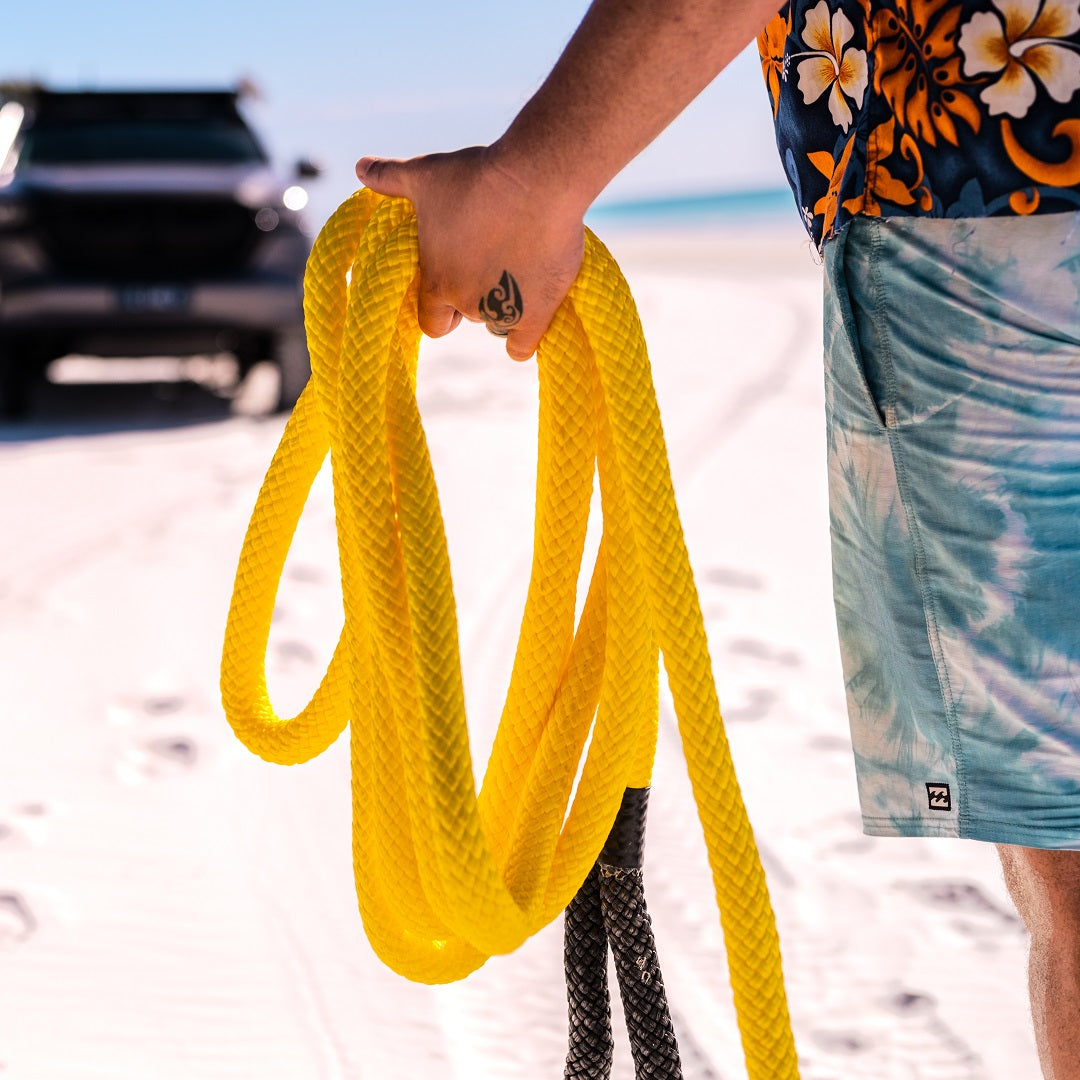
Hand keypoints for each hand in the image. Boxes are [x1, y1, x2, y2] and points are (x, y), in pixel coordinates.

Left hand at [355, 145, 585, 360]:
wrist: (535, 180)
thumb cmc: (477, 177)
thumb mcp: (425, 174)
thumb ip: (390, 177)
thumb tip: (360, 167)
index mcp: (436, 281)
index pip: (431, 322)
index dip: (442, 309)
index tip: (454, 288)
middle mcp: (465, 303)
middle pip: (470, 315)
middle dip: (477, 296)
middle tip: (492, 261)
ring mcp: (501, 311)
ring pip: (499, 325)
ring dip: (505, 306)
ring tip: (519, 270)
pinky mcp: (536, 314)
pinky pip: (522, 347)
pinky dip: (524, 337)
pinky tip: (531, 318)